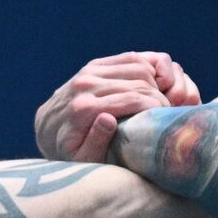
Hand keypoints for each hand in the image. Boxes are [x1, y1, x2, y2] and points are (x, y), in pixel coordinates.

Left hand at [34, 52, 201, 162]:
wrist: (48, 129)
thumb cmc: (71, 152)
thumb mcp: (82, 159)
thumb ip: (95, 143)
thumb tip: (108, 119)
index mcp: (83, 109)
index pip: (133, 99)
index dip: (157, 108)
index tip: (168, 119)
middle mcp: (85, 84)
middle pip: (139, 82)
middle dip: (160, 96)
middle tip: (169, 113)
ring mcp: (89, 71)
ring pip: (138, 66)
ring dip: (157, 82)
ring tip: (161, 101)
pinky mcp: (93, 65)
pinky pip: (130, 58)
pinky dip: (148, 68)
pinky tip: (153, 85)